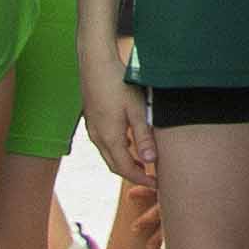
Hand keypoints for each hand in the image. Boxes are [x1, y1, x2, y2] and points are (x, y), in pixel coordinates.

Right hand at [78, 71, 153, 185]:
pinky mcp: (92, 120)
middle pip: (114, 165)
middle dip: (132, 174)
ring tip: (143, 163)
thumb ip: (143, 136)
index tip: (156, 184)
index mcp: (109, 138)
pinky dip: (117, 150)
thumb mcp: (137, 110)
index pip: (125, 168)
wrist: (95, 63)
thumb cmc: (118, 84)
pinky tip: (128, 143)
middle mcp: (97, 137)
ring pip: (108, 155)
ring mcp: (92, 129)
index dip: (141, 179)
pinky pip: (104, 143)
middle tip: (151, 178)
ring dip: (124, 162)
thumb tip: (150, 161)